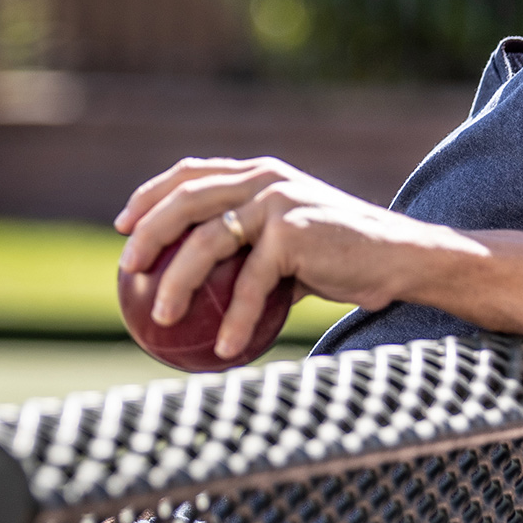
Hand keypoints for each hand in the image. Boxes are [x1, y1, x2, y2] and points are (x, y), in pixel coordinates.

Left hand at [115, 156, 446, 358]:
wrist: (400, 259)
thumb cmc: (341, 259)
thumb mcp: (288, 246)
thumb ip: (246, 252)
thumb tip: (194, 292)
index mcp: (257, 174)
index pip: (191, 172)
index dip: (150, 195)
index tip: (123, 227)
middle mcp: (263, 178)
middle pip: (186, 200)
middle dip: (148, 234)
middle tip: (128, 271)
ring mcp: (277, 201)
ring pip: (207, 241)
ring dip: (177, 283)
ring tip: (160, 319)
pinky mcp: (293, 233)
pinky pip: (250, 284)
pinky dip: (234, 319)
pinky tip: (221, 350)